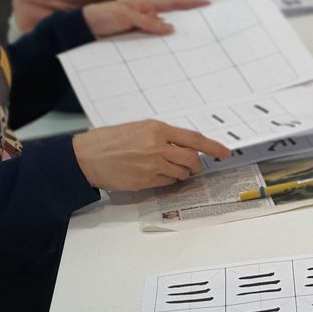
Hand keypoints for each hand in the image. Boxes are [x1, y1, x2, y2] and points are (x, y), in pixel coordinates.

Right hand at [73, 121, 231, 190]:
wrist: (87, 156)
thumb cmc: (110, 141)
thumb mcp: (138, 129)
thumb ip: (162, 136)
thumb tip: (184, 146)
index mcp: (157, 129)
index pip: (194, 138)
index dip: (213, 147)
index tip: (225, 152)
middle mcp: (157, 146)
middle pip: (192, 159)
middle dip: (195, 165)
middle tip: (192, 167)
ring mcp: (152, 165)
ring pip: (182, 174)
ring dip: (181, 174)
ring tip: (168, 170)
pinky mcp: (146, 180)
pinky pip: (168, 183)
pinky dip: (168, 181)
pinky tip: (157, 175)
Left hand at [82, 0, 209, 39]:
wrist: (85, 28)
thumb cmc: (103, 15)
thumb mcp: (126, 16)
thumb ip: (148, 22)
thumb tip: (170, 29)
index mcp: (147, 6)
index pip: (173, 4)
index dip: (190, 3)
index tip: (206, 3)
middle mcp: (148, 17)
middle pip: (172, 20)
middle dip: (188, 25)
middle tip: (203, 32)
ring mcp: (143, 29)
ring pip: (163, 35)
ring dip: (173, 41)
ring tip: (188, 48)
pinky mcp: (137, 40)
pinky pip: (153, 44)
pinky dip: (161, 49)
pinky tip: (168, 56)